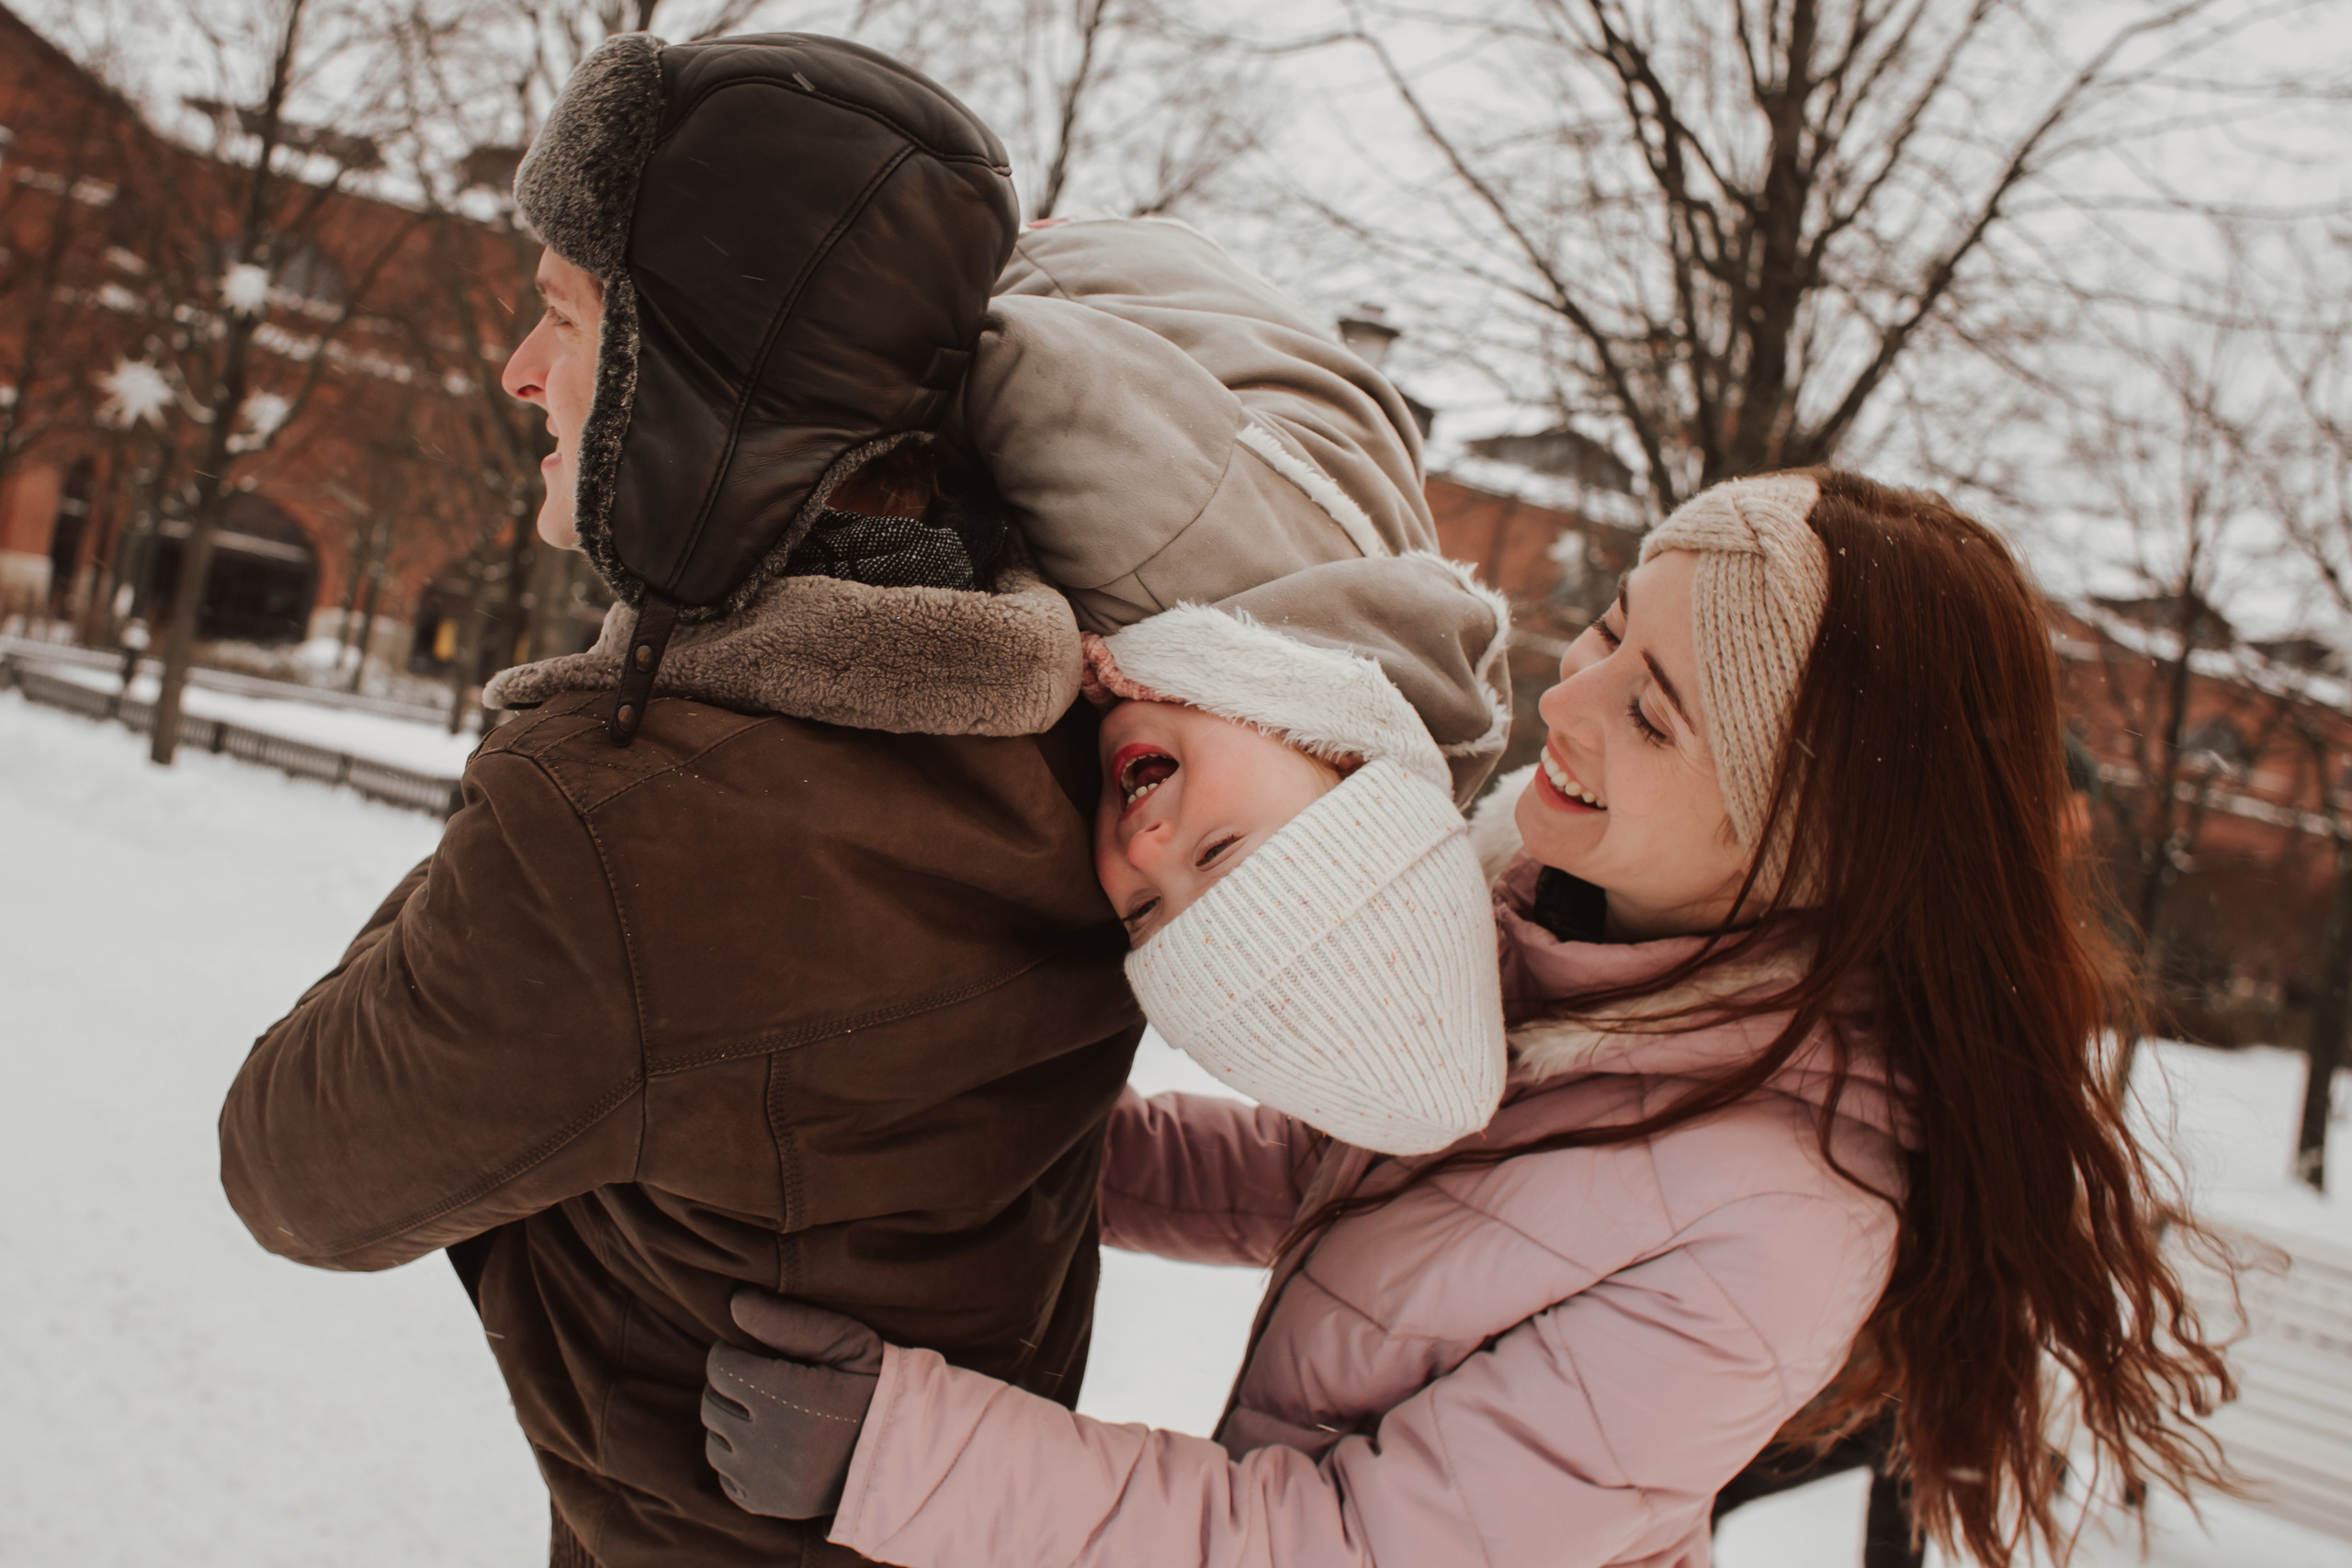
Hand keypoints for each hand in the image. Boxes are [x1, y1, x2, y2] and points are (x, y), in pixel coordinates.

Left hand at [703, 1288, 885, 1518]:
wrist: (900, 1451)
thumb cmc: (871, 1385)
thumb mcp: (845, 1340)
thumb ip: (789, 1321)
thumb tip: (736, 1302)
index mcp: (791, 1396)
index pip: (720, 1366)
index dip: (732, 1352)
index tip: (753, 1353)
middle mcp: (773, 1442)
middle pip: (711, 1403)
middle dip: (730, 1387)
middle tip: (762, 1381)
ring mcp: (766, 1480)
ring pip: (714, 1441)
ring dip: (731, 1423)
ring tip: (768, 1414)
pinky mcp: (765, 1504)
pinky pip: (725, 1476)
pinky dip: (739, 1459)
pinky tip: (771, 1446)